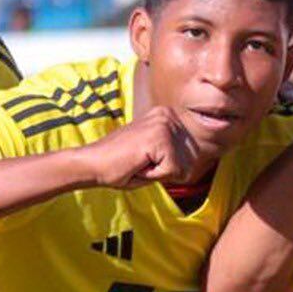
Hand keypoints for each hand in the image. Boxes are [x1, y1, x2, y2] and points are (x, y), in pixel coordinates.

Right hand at [80, 107, 199, 187]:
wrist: (92, 164)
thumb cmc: (121, 164)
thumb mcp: (155, 155)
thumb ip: (177, 154)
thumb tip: (200, 160)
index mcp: (168, 115)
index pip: (191, 154)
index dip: (168, 167)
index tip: (145, 158)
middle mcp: (169, 115)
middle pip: (190, 161)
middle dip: (168, 171)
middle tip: (141, 162)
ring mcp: (165, 124)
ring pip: (183, 168)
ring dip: (161, 173)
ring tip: (139, 162)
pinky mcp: (160, 138)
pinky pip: (173, 171)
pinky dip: (155, 175)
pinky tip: (138, 165)